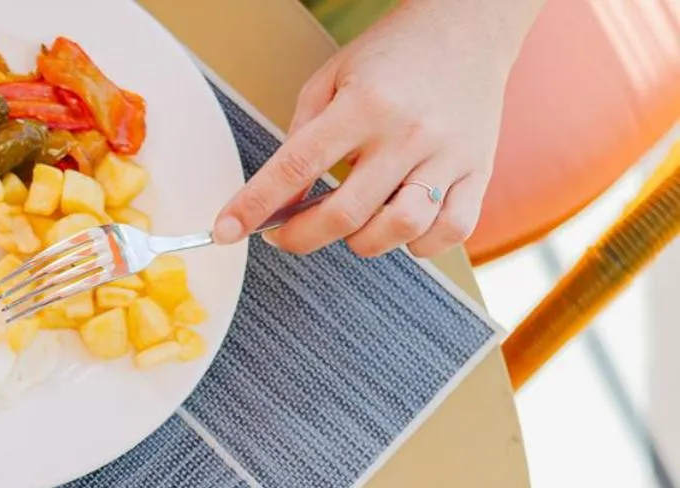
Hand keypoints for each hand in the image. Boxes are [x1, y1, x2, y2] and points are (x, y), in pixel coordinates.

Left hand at [213, 0, 540, 257]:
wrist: (470, 24)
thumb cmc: (394, 54)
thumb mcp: (331, 78)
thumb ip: (301, 135)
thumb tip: (275, 198)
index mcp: (364, 104)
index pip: (297, 167)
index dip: (255, 206)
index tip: (227, 230)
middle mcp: (408, 132)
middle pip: (345, 213)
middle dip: (300, 237)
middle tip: (284, 235)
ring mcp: (448, 155)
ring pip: (400, 229)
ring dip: (362, 242)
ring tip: (351, 223)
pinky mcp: (479, 170)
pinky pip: (450, 231)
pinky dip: (419, 244)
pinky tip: (400, 227)